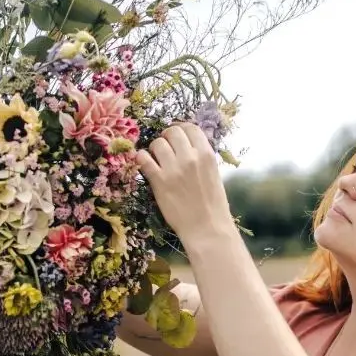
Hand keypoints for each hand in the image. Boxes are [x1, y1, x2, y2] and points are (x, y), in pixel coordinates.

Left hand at [136, 123, 234, 249]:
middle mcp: (190, 158)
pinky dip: (142, 158)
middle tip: (164, 146)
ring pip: (157, 143)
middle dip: (166, 136)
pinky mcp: (159, 181)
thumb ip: (202, 158)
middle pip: (172, 131)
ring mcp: (173, 169)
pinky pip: (143, 159)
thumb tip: (188, 146)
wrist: (206, 227)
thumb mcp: (214, 174)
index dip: (181, 128)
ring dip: (154, 148)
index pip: (191, 128)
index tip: (176, 135)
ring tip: (156, 158)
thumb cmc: (213, 204)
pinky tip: (145, 163)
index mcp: (206, 155)